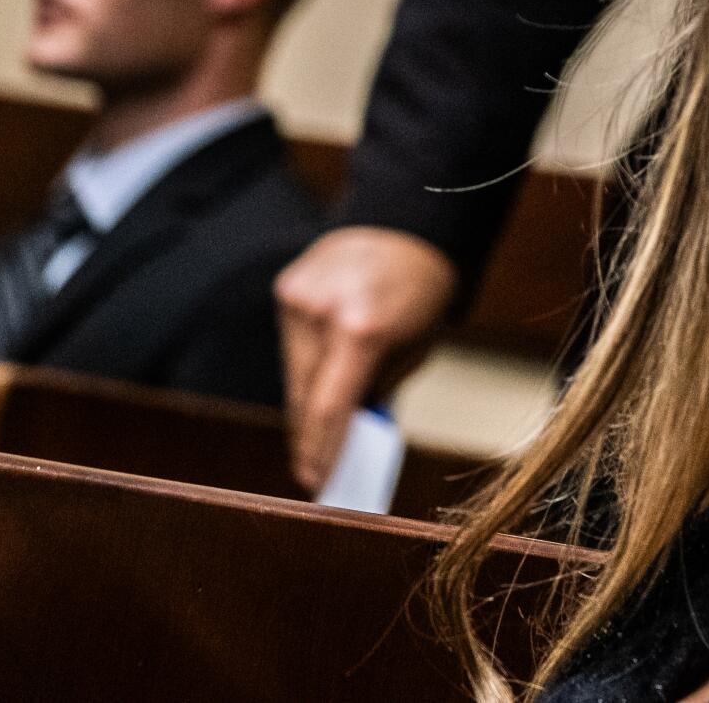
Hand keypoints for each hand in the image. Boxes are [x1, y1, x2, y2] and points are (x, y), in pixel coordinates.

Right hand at [275, 226, 456, 490]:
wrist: (407, 225)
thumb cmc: (422, 293)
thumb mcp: (415, 349)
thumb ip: (378, 390)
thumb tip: (346, 433)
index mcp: (362, 329)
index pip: (328, 408)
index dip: (321, 451)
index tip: (318, 483)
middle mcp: (321, 311)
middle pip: (303, 396)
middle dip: (309, 438)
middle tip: (313, 472)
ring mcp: (298, 297)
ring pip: (293, 373)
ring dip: (305, 406)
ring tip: (316, 438)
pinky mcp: (286, 288)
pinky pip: (292, 345)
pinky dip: (305, 368)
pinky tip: (316, 387)